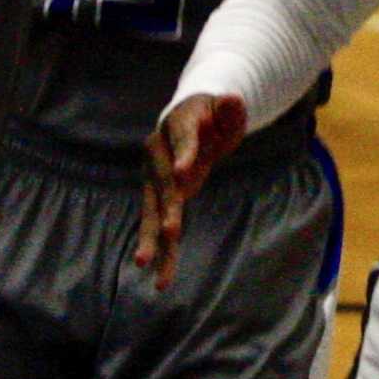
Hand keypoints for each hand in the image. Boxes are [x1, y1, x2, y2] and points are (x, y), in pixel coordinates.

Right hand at [135, 92, 246, 290]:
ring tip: (144, 263)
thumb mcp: (226, 109)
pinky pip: (160, 225)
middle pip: (161, 183)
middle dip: (165, 208)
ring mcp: (156, 179)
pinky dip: (162, 250)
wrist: (192, 120)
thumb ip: (230, 109)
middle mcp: (158, 154)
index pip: (181, 140)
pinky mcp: (161, 198)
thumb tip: (233, 101)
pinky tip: (161, 277)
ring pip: (153, 211)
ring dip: (151, 239)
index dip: (182, 156)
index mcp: (176, 126)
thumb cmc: (214, 114)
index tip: (182, 174)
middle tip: (170, 230)